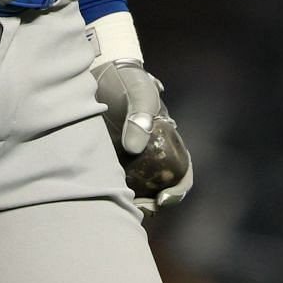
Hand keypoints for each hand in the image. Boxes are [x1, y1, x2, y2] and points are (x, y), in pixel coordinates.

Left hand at [88, 13, 191, 215]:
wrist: (100, 73)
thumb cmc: (127, 81)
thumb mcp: (139, 93)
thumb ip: (140, 116)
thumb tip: (132, 147)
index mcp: (168, 142)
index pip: (182, 174)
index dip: (178, 190)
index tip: (164, 199)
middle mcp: (151, 156)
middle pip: (158, 190)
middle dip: (151, 205)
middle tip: (137, 209)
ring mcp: (129, 160)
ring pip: (136, 191)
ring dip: (131, 202)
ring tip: (117, 206)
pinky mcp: (106, 160)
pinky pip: (112, 183)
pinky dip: (111, 193)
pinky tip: (99, 195)